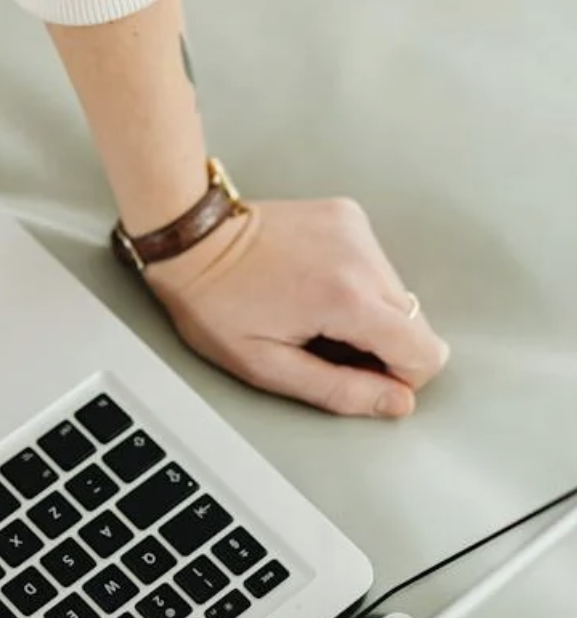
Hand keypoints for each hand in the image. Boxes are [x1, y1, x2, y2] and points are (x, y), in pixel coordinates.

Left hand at [143, 198, 449, 416]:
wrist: (191, 241)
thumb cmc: (214, 304)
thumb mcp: (267, 365)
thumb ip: (339, 390)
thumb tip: (395, 403)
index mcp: (348, 299)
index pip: (425, 352)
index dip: (398, 376)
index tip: (356, 373)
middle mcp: (362, 258)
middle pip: (414, 323)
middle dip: (379, 344)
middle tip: (321, 341)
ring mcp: (357, 230)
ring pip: (395, 293)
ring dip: (365, 311)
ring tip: (309, 308)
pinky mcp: (347, 214)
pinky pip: (374, 262)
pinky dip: (353, 280)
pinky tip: (310, 281)